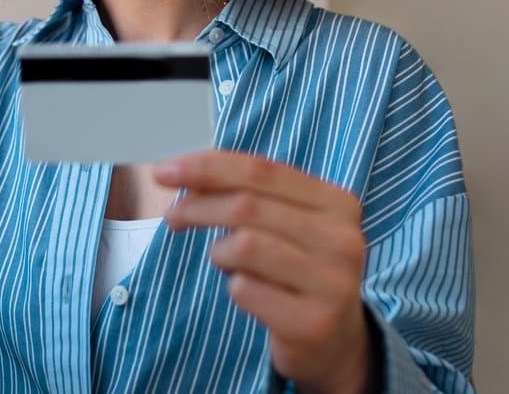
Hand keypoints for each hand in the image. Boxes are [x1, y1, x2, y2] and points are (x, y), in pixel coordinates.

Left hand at [154, 150, 373, 393]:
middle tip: (173, 217)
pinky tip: (248, 292)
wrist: (335, 342)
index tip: (165, 171)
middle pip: (248, 206)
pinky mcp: (311, 322)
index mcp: (337, 203)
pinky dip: (233, 287)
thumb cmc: (297, 270)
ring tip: (226, 262)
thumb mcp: (285, 224)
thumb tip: (181, 173)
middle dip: (198, 207)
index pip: (262, 171)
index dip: (208, 166)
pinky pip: (244, 289)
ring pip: (244, 246)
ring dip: (219, 252)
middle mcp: (342, 240)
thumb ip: (247, 194)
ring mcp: (332, 283)